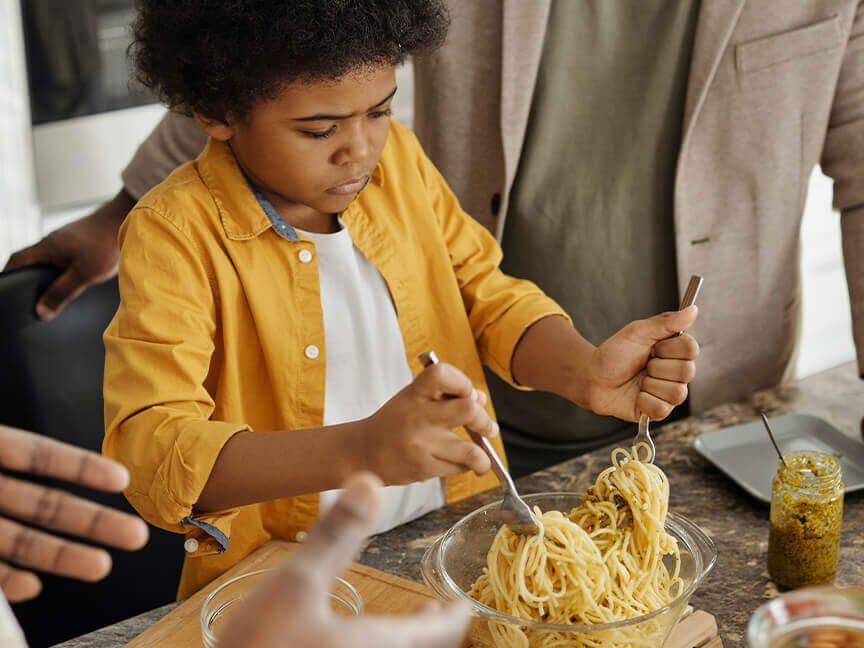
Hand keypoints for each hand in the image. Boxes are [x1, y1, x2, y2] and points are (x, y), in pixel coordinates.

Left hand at [0, 425, 148, 601]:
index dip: (80, 466)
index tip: (121, 479)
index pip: (38, 455)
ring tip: (101, 567)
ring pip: (21, 540)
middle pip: (45, 504)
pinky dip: (8, 581)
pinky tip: (31, 586)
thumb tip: (16, 470)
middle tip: (135, 536)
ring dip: (62, 556)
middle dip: (93, 521)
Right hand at [3, 189, 133, 319]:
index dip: (9, 276)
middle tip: (29, 298)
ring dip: (46, 275)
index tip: (9, 291)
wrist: (127, 221)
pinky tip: (69, 281)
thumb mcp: (83, 274)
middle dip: (28, 278)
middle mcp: (52, 242)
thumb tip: (41, 311)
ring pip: (48, 260)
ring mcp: (65, 241)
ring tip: (49, 294)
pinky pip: (62, 257)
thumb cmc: (105, 245)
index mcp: (46, 247)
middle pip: (30, 261)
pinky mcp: (78, 242)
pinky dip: (60, 269)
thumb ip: (62, 292)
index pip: (17, 261)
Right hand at [217, 472, 470, 647]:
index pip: (438, 632)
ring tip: (398, 628)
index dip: (453, 616)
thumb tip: (370, 483)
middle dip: (428, 631)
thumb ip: (335, 536)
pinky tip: (343, 643)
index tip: (462, 606)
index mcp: (379, 646)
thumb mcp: (295, 584)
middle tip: (433, 614)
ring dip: (401, 642)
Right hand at [361, 362, 496, 483]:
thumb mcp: (415, 399)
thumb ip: (447, 396)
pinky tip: (456, 464)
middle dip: (485, 421)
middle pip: (468, 410)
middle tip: (488, 429)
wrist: (364, 452)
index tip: (469, 394)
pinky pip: (458, 468)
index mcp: (414, 393)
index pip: (442, 374)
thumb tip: (481, 399)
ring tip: (482, 459)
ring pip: (471, 451)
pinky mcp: (423, 468)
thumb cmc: (396, 422)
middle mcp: (418, 416)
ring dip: (483, 458)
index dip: (462, 382)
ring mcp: (421, 444)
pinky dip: (463, 467)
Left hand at [585, 306, 699, 421]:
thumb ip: (666, 322)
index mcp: (674, 351)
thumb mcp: (637, 332)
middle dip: (657, 366)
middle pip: (687, 372)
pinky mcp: (659, 411)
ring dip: (649, 384)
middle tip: (643, 364)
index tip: (652, 347)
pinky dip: (643, 401)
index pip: (691, 349)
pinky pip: (662, 409)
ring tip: (638, 380)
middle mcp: (676, 373)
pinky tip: (636, 395)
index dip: (669, 348)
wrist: (593, 377)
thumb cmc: (614, 354)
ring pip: (676, 392)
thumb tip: (693, 310)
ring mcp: (669, 393)